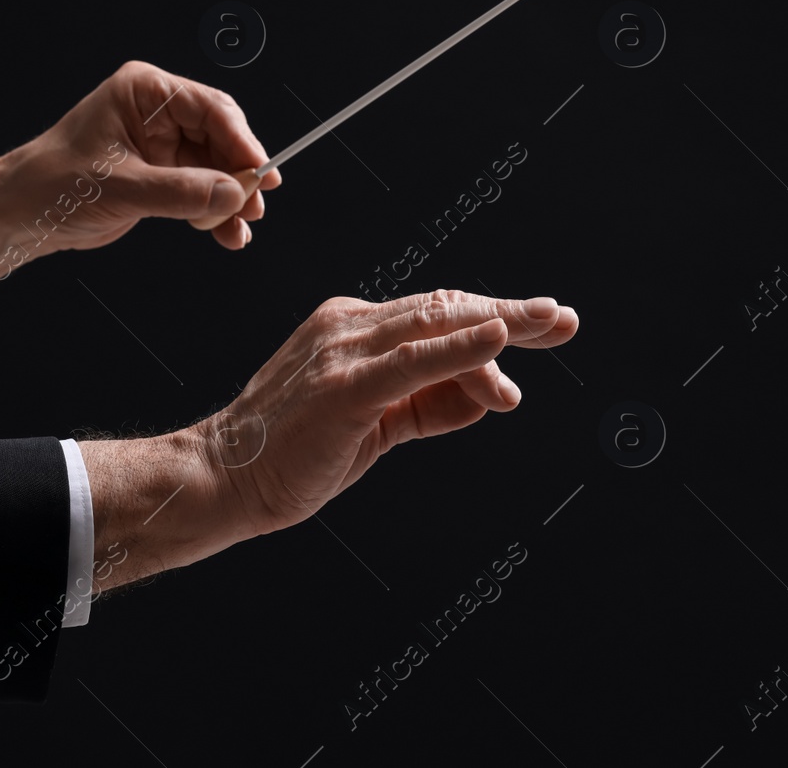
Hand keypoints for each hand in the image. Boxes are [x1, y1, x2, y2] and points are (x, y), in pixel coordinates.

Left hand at [0, 61, 280, 311]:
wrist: (20, 217)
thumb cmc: (52, 184)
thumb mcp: (121, 187)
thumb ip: (181, 191)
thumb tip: (233, 194)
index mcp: (144, 92)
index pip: (210, 109)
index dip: (241, 142)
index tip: (261, 173)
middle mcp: (157, 113)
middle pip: (221, 138)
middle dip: (239, 174)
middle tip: (254, 206)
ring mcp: (161, 146)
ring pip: (216, 168)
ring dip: (230, 200)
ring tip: (241, 229)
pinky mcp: (161, 176)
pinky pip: (202, 191)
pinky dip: (215, 212)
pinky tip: (226, 235)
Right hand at [79, 289, 578, 591]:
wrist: (224, 479)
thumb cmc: (296, 454)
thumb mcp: (379, 424)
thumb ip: (432, 404)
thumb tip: (490, 393)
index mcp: (354, 328)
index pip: (438, 314)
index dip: (495, 318)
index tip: (545, 324)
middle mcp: (350, 326)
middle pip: (446, 308)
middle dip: (511, 314)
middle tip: (563, 319)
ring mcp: (344, 351)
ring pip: (436, 325)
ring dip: (500, 325)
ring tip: (548, 325)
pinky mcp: (344, 386)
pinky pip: (414, 360)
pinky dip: (460, 347)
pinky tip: (499, 339)